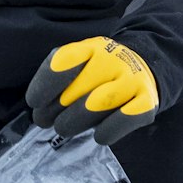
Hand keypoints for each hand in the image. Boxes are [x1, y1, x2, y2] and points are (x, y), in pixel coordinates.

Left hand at [25, 36, 158, 145]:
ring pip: (95, 106)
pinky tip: (98, 134)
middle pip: (75, 90)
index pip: (64, 61)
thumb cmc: (98, 72)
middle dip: (54, 111)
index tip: (34, 103)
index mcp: (90, 48)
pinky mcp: (147, 101)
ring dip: (75, 122)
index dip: (45, 85)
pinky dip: (106, 132)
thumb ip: (56, 81)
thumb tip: (39, 111)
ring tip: (65, 127)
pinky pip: (123, 120)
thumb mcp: (77, 65)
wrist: (143, 66)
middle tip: (47, 120)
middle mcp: (113, 59)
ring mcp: (132, 79)